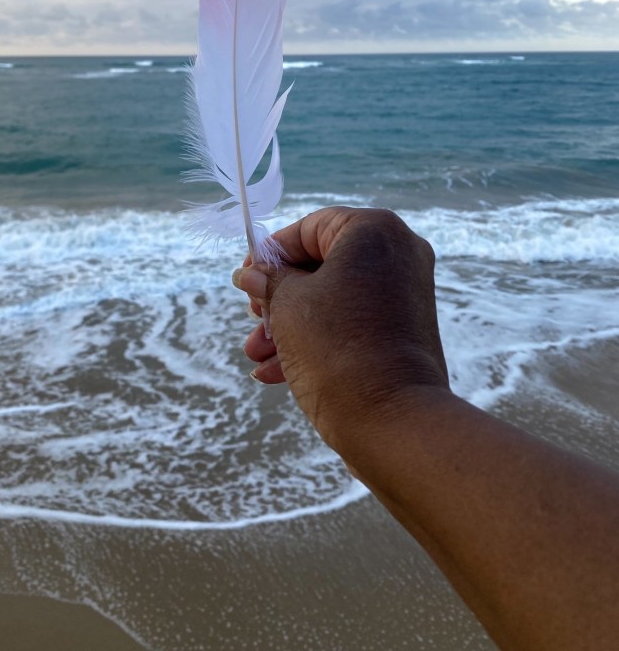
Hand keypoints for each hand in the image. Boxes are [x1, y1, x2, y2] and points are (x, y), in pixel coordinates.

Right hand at [232, 207, 448, 454]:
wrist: (393, 422)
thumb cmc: (335, 348)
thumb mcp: (287, 306)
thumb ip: (268, 281)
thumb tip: (251, 273)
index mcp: (374, 230)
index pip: (309, 228)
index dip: (270, 254)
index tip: (244, 279)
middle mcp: (399, 253)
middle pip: (322, 265)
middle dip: (278, 297)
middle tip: (252, 320)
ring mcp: (406, 293)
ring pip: (334, 298)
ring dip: (290, 324)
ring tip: (256, 355)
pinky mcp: (406, 330)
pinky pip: (354, 322)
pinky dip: (318, 338)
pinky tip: (275, 372)